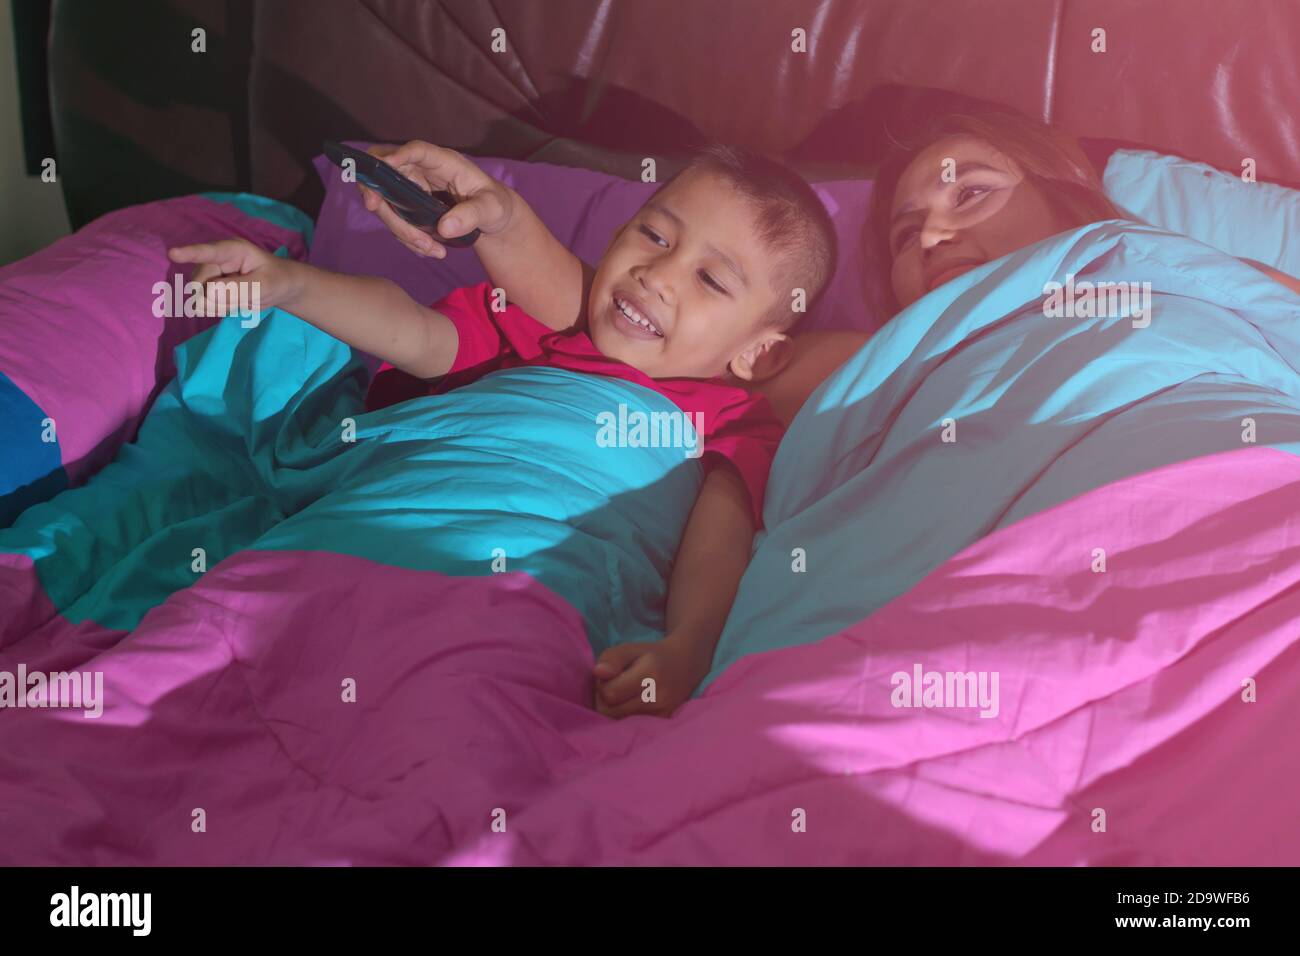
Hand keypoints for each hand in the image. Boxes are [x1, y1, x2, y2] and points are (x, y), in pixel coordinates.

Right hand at [167, 239, 300, 315]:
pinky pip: (203, 304)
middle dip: (216, 298)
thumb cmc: (276, 280)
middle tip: (242, 299)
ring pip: (199, 296)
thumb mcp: (264, 286)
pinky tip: (233, 303)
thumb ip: (238, 289)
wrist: (280, 287)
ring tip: (241, 299)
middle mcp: (215, 259)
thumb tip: (208, 293)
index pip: (208, 252)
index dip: (190, 253)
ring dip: (219, 305)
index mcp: (232, 250)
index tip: (172, 253)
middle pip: (198, 283)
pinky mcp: (207, 286)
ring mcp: (209, 273)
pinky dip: (218, 309)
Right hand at [360, 141, 515, 258]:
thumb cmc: (495, 205)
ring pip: (387, 201)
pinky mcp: (410, 206)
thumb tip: (445, 227)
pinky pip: (397, 220)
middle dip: (378, 191)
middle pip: (387, 172)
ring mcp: (413, 187)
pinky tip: (431, 250)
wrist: (493, 218)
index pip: (418, 150)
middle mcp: (424, 170)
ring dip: (400, 227)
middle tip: (375, 208)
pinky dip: (408, 238)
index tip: (384, 165)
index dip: (398, 154)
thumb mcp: (492, 209)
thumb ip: (472, 215)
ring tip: (430, 248)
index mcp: (445, 161)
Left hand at [592, 632, 713, 718]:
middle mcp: (659, 696)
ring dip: (614, 708)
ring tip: (624, 693)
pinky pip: (631, 726)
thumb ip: (611, 658)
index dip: (603, 685)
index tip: (610, 676)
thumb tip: (598, 673)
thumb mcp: (630, 649)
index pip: (610, 693)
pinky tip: (632, 703)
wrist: (686, 665)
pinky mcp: (663, 722)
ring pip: (619, 721)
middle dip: (606, 698)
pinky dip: (625, 716)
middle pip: (611, 711)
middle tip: (615, 685)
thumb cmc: (651, 655)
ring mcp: (662, 712)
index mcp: (650, 673)